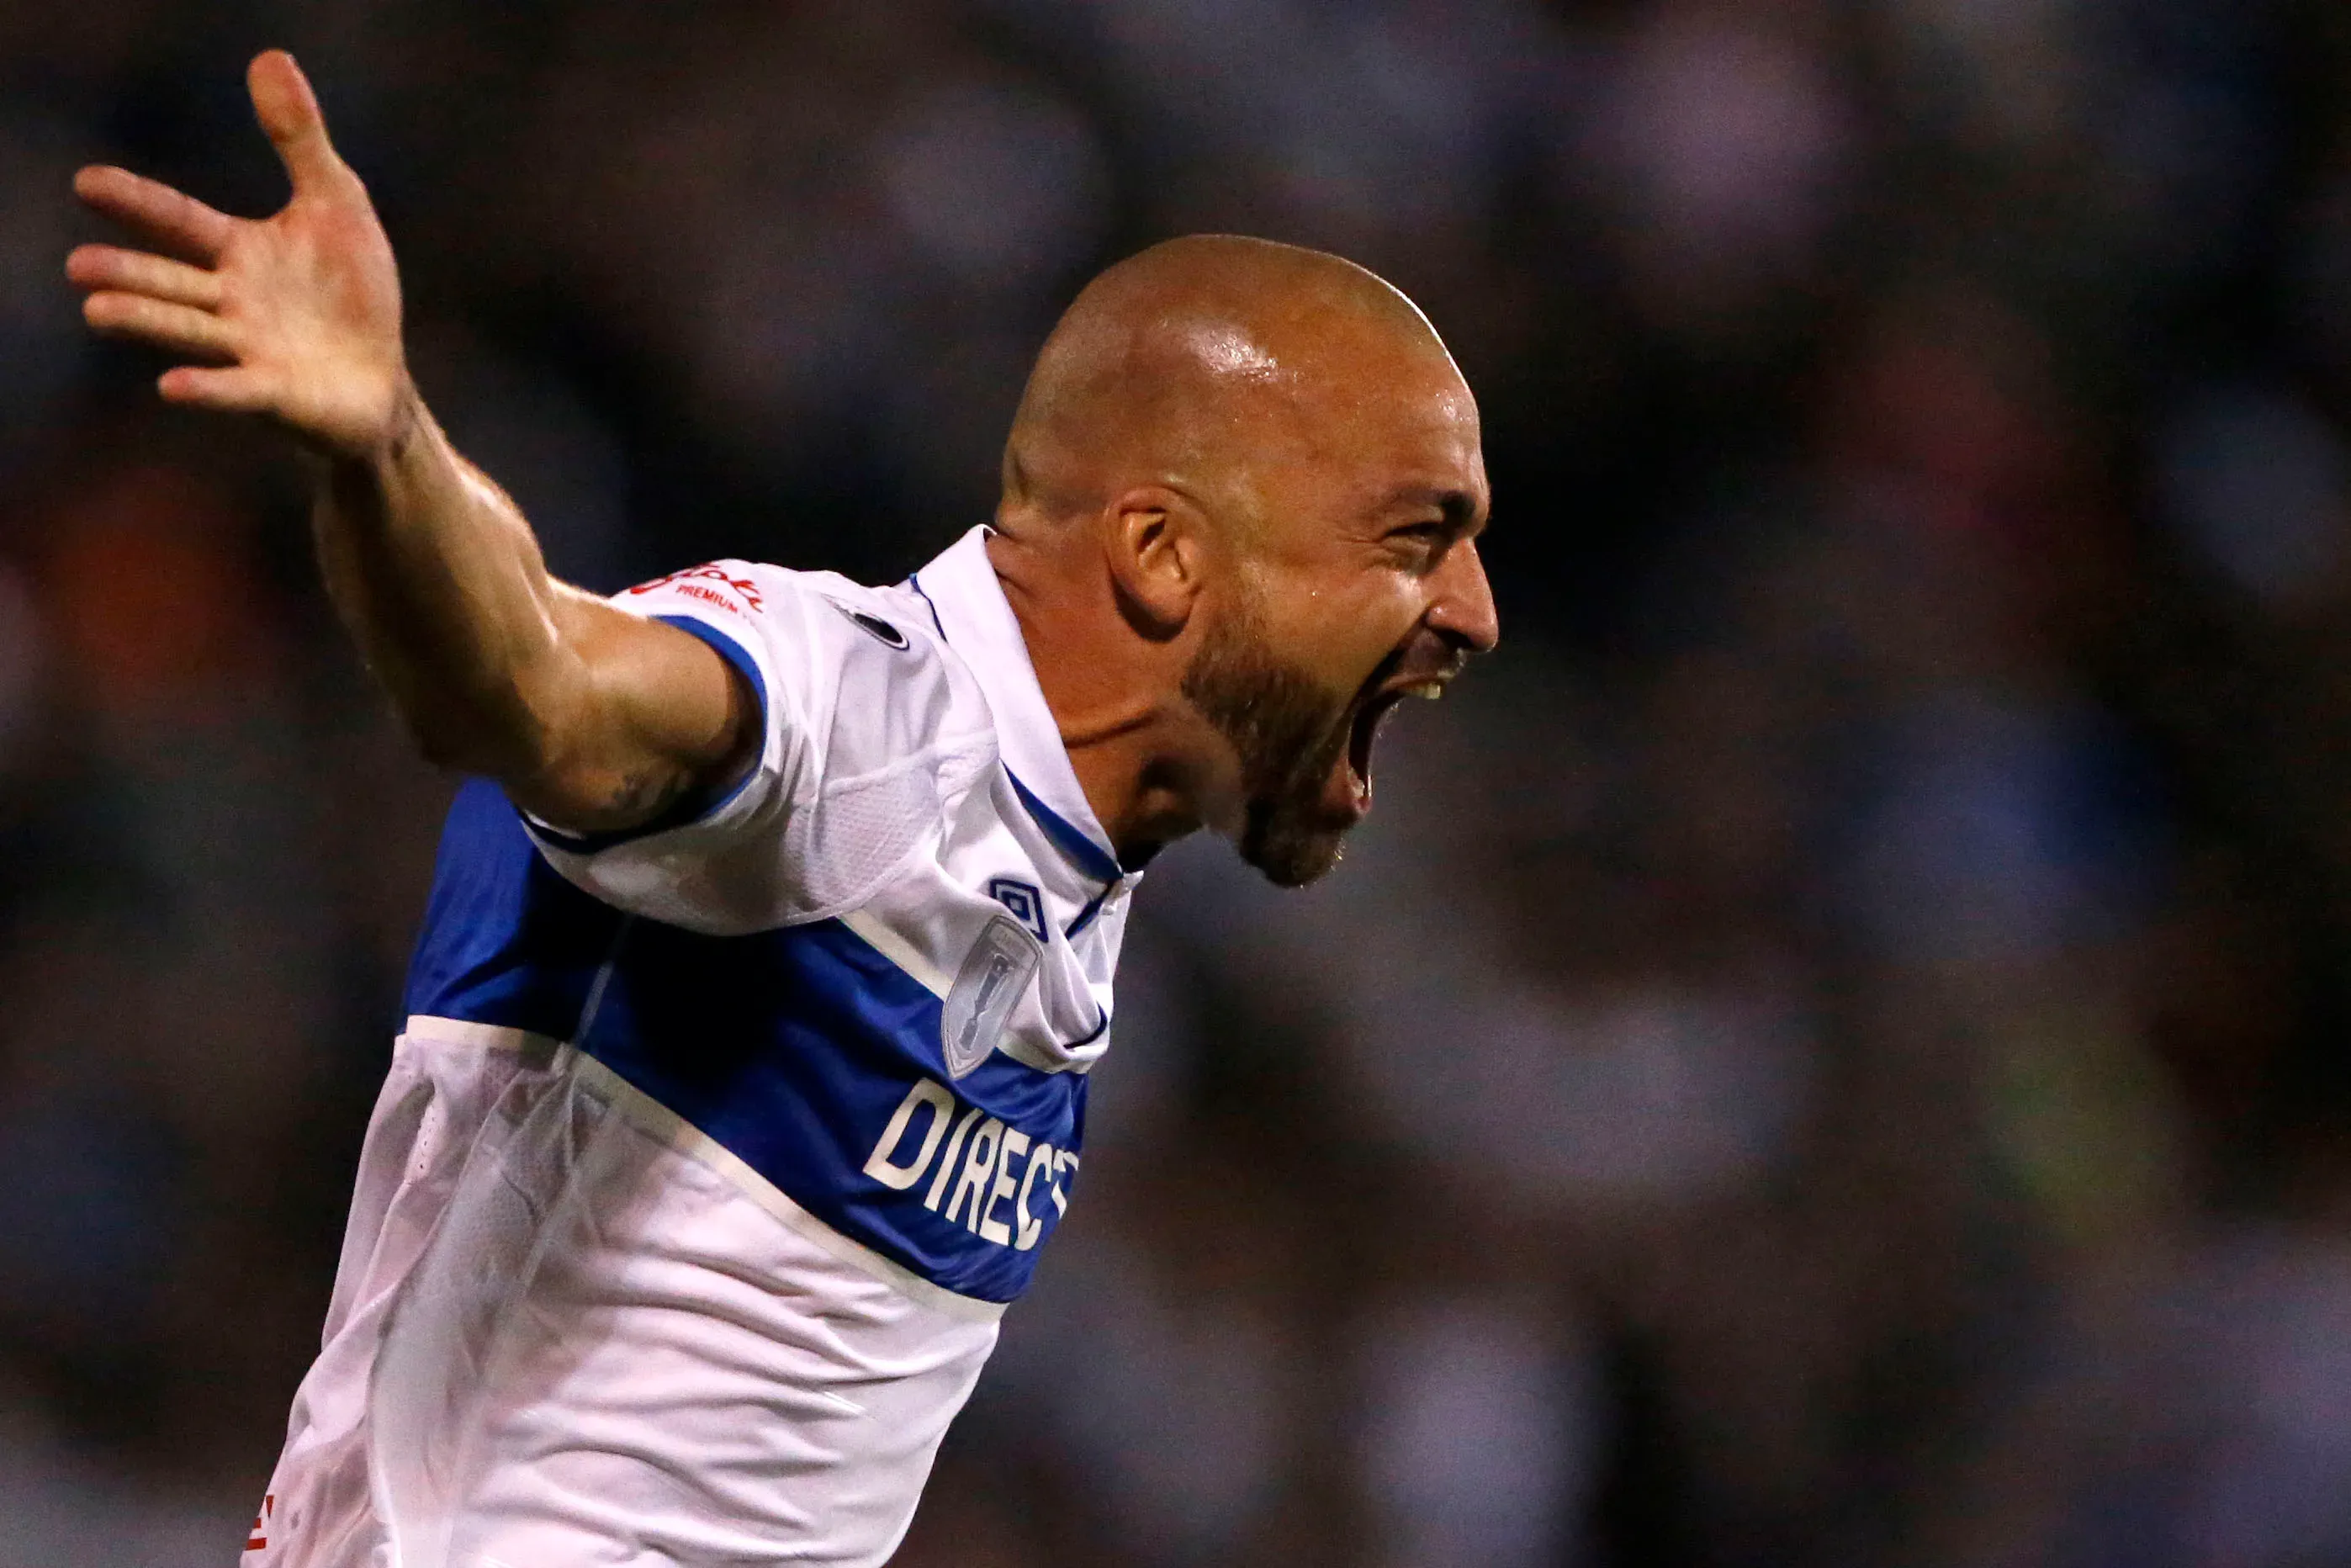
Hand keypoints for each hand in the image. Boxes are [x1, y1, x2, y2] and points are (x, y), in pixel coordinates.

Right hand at [67, 50, 409, 459]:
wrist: (381, 377)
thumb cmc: (353, 292)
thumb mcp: (336, 203)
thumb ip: (300, 139)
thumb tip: (270, 57)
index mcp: (238, 253)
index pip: (179, 220)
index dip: (137, 202)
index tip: (87, 182)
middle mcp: (230, 302)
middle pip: (170, 282)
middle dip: (128, 273)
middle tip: (78, 266)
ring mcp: (248, 350)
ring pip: (189, 332)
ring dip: (146, 321)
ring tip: (97, 310)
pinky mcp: (275, 395)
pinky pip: (237, 390)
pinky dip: (207, 388)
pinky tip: (172, 386)